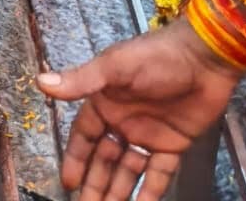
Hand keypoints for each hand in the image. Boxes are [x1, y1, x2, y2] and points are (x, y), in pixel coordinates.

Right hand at [38, 18, 245, 199]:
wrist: (204, 58)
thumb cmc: (155, 58)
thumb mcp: (115, 66)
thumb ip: (81, 80)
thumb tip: (41, 82)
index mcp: (106, 101)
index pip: (84, 136)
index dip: (76, 159)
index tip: (68, 183)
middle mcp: (124, 121)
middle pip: (104, 159)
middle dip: (94, 184)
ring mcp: (148, 135)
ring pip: (127, 171)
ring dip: (117, 193)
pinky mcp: (173, 145)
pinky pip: (158, 175)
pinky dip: (149, 193)